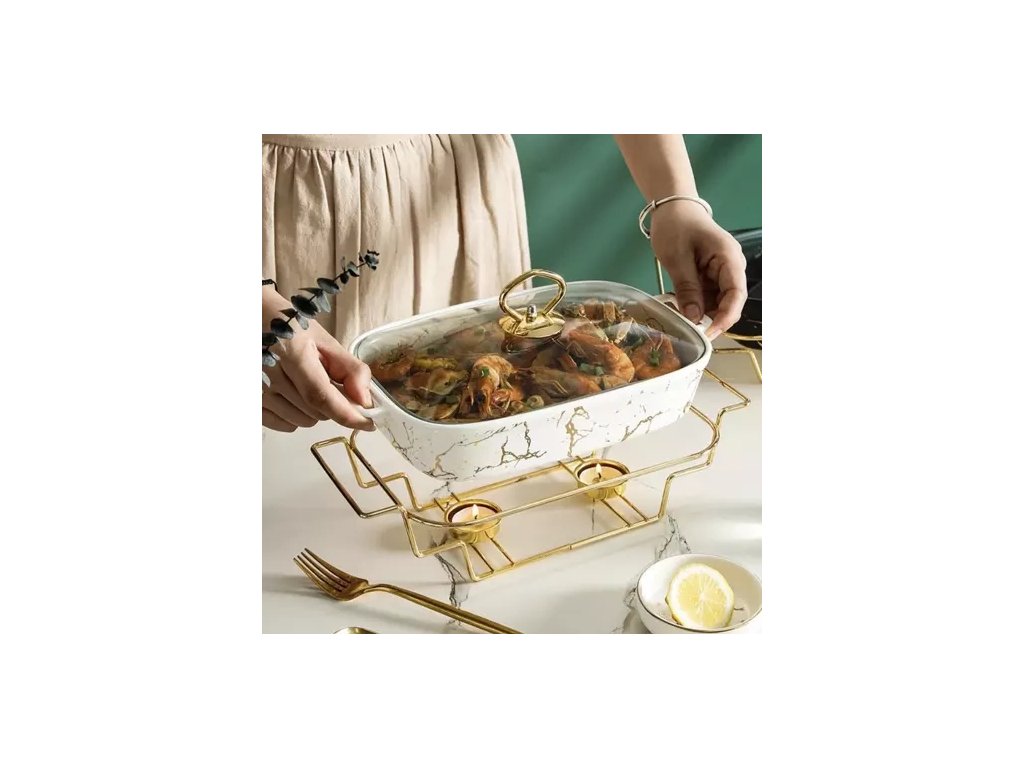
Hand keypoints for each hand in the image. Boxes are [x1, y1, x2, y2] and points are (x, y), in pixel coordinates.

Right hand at [262, 290, 373, 432]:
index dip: (347, 414)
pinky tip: (290, 395)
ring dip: (313, 410)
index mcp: (291, 353)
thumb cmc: (287, 326)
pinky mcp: (248, 403)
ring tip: (303, 383)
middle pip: (316, 412)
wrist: (249, 320)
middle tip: (324, 380)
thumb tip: (366, 401)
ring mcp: (255, 391)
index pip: (320, 396)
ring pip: (302, 422)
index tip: (368, 423)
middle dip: (331, 403)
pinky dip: (294, 416)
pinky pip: (282, 425)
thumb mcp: (322, 339)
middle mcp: (268, 375)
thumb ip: (349, 369)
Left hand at [650, 202, 747, 339]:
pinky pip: (707, 296)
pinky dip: (695, 304)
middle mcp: (731, 267)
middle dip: (710, 318)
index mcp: (729, 258)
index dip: (725, 317)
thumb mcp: (677, 258)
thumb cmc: (676, 224)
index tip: (709, 333)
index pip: (736, 294)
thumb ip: (687, 288)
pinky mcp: (711, 276)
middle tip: (688, 329)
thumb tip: (695, 318)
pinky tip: (679, 305)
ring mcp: (722, 272)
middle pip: (729, 301)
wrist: (672, 207)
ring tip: (678, 315)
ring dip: (700, 312)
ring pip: (717, 302)